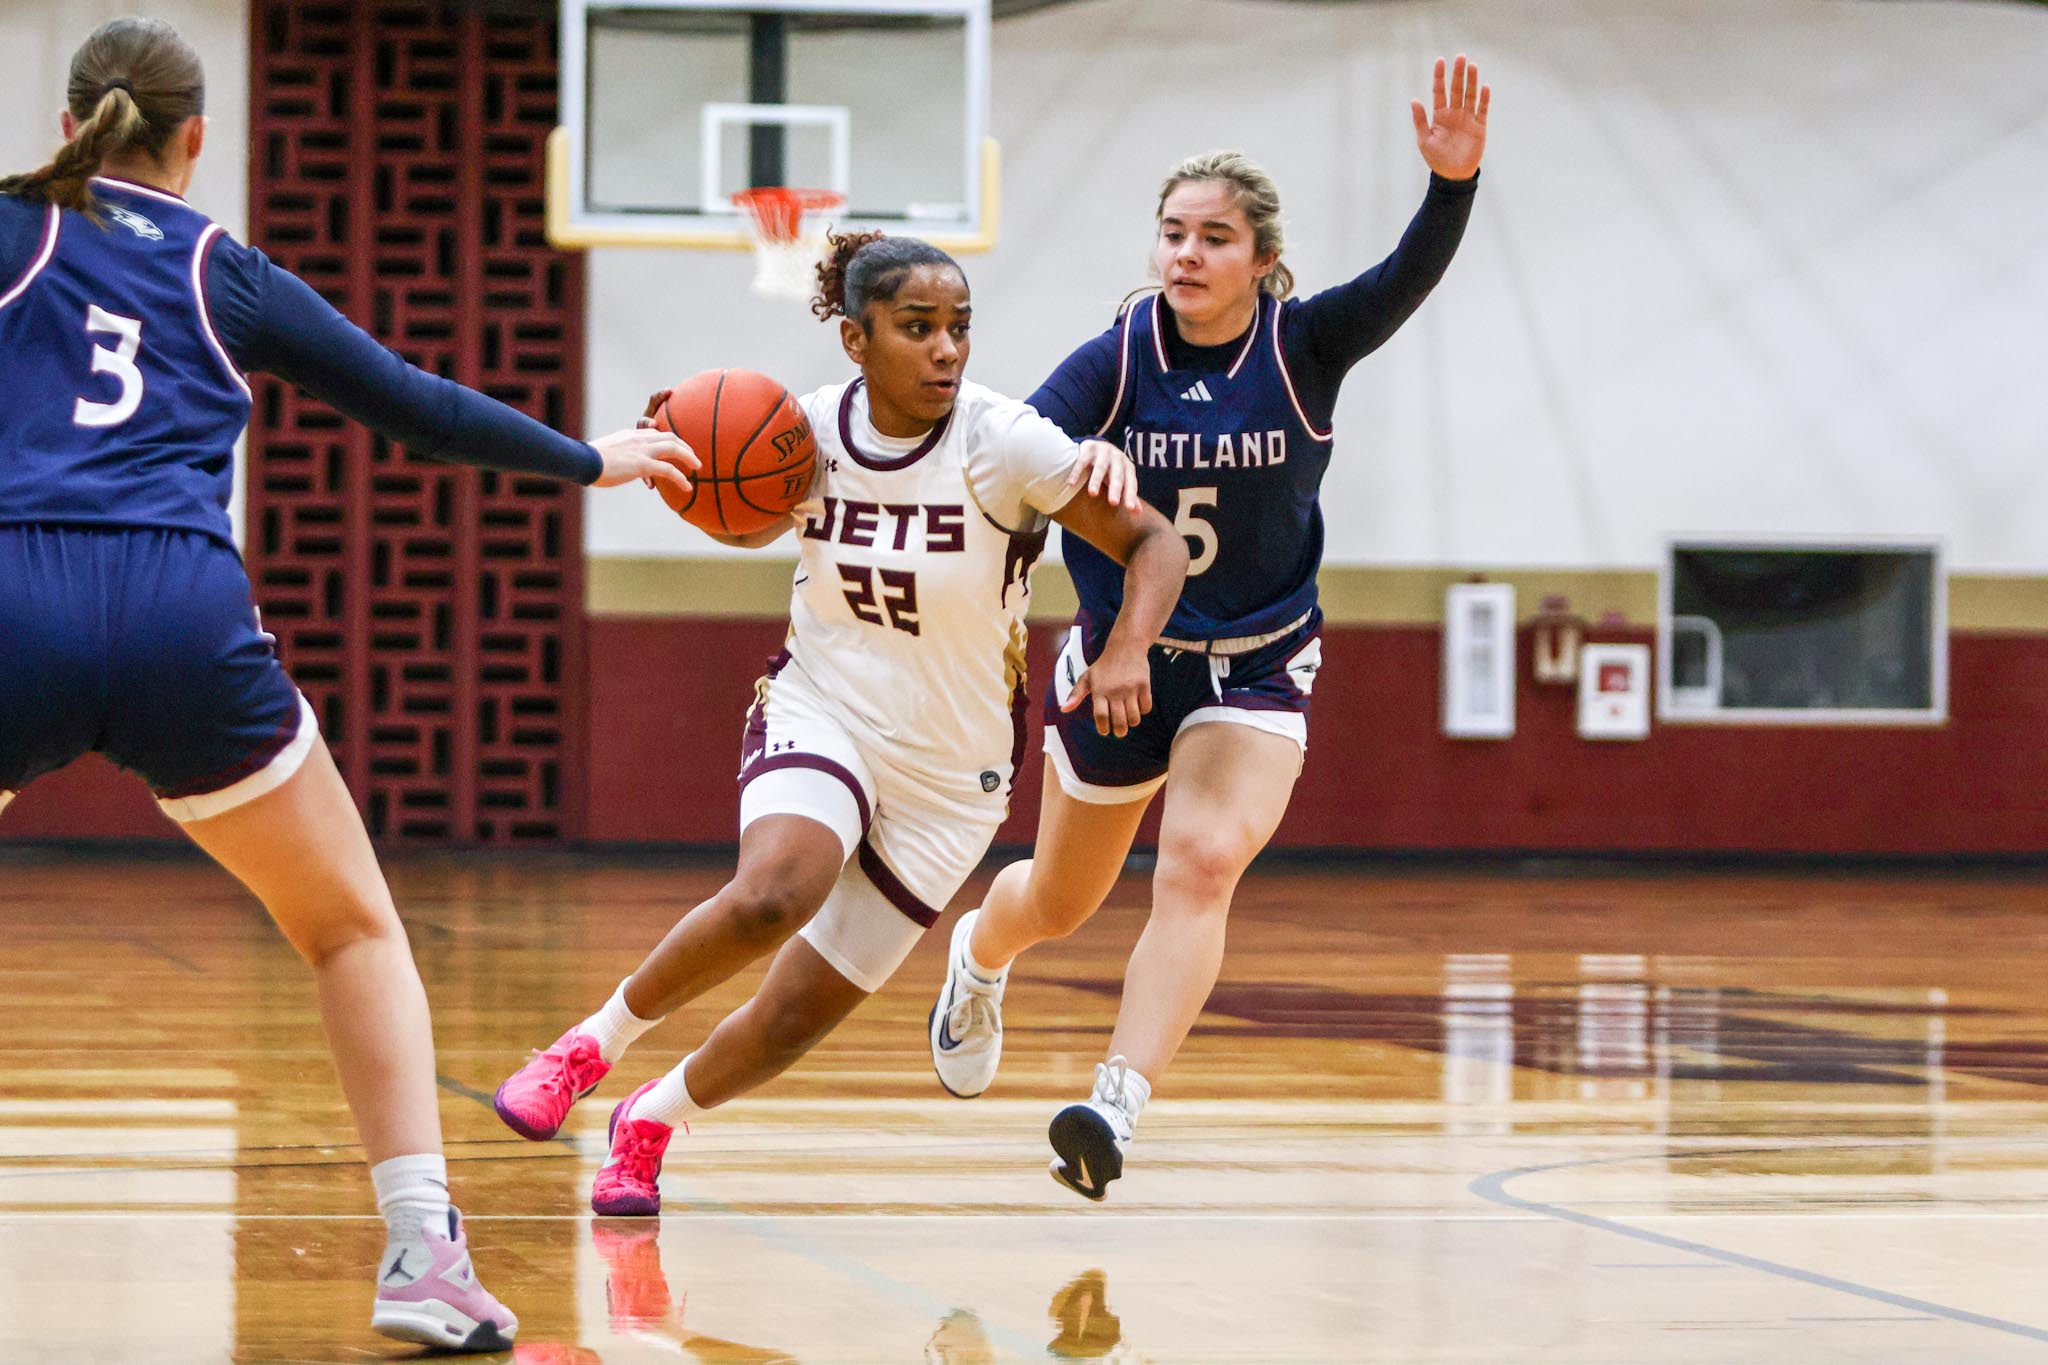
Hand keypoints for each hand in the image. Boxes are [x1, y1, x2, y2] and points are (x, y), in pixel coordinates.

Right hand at [590, 424, 697, 491]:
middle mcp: (639, 439)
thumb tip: (620, 465)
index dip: (669, 437)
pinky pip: (668, 469)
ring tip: (698, 468)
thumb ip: (619, 455)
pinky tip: (687, 487)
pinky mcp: (642, 464)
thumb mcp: (607, 453)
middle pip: (670, 436)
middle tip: (693, 457)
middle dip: (685, 446)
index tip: (676, 444)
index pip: (655, 431)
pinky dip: (680, 478)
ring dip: (689, 457)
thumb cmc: (588, 461)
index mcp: (631, 434)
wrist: (581, 460)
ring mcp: (641, 450)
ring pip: (674, 448)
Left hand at [1060, 642, 1151, 737]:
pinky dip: (1143, 711)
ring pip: (1134, 718)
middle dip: (1119, 732)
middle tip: (1119, 731)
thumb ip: (1075, 694)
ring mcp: (1130, 688)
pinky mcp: (1144, 685)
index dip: (1103, 728)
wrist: (1126, 646)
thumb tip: (1064, 710)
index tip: (1105, 731)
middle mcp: (1115, 690)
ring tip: (1128, 720)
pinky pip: (1146, 708)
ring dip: (1131, 723)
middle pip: (1119, 722)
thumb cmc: (1104, 665)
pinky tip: (1138, 706)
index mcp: (1099, 690)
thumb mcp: (1087, 677)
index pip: (1100, 716)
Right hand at [1066, 438, 1140, 511]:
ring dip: (1096, 480)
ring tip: (1092, 494)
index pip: (1131, 483)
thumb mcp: (1121, 479)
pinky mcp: (1089, 448)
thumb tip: (1137, 513)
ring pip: (1100, 467)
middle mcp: (1118, 458)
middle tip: (1113, 503)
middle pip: (1117, 475)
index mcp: (1127, 467)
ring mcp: (1103, 452)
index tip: (1129, 509)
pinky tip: (1071, 483)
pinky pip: (1082, 461)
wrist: (1098, 445)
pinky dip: (1077, 472)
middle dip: (1115, 489)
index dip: (1131, 495)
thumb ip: (1128, 494)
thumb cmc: (1111, 468)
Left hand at [1411, 54, 1489, 180]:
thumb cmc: (1436, 158)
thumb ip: (1420, 120)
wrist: (1453, 175)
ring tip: (1472, 65)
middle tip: (1461, 56)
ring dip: (1471, 81)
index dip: (1439, 76)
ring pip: (1470, 95)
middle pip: (1457, 89)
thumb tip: (1414, 100)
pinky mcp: (1479, 127)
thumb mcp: (1424, 140)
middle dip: (1458, 73)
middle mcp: (1454, 113)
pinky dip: (1484, 99)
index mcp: (1440, 115)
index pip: (1439, 91)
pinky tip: (1484, 87)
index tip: (1440, 61)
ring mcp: (1467, 119)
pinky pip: (1482, 110)